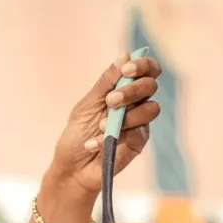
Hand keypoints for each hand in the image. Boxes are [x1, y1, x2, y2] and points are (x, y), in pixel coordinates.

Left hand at [48, 52, 162, 196]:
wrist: (72, 167)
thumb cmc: (77, 134)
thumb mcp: (87, 104)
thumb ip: (105, 82)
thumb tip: (125, 55)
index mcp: (123, 90)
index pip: (145, 71)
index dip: (143, 65)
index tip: (127, 70)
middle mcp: (135, 104)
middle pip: (151, 86)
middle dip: (132, 90)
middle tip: (110, 101)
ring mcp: (139, 124)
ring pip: (151, 109)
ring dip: (125, 115)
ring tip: (101, 126)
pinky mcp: (139, 143)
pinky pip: (138, 133)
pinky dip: (114, 137)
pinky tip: (94, 143)